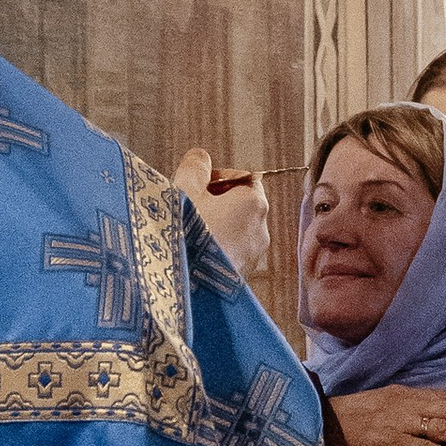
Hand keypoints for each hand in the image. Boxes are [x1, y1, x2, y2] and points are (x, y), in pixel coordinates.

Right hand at [174, 150, 268, 279]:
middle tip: (188, 207)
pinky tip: (192, 254)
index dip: (219, 178)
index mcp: (253, 203)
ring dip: (215, 227)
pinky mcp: (243, 278)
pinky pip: (231, 254)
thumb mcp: (184, 189)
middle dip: (216, 203)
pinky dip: (216, 250)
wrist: (185, 287)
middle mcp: (261, 230)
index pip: (245, 178)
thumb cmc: (185, 235)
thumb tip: (200, 158)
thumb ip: (195, 166)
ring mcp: (253, 257)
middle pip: (241, 206)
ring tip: (187, 233)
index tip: (197, 184)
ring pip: (236, 232)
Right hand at [329, 386, 445, 445]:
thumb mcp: (382, 402)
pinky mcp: (390, 442)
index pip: (443, 396)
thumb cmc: (349, 416)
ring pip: (441, 427)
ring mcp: (398, 423)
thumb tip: (433, 409)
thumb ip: (407, 404)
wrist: (321, 423)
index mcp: (403, 393)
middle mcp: (404, 404)